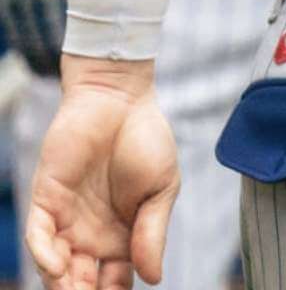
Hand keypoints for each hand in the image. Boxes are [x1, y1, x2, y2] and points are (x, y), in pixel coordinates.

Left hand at [25, 56, 179, 288]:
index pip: (113, 283)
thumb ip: (154, 231)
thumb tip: (154, 278)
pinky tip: (58, 266)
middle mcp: (91, 235)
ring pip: (56, 269)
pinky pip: (39, 237)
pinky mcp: (46, 199)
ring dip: (62, 286)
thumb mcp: (162, 187)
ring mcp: (66, 219)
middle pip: (82, 284)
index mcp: (122, 236)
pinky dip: (44, 256)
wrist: (121, 98)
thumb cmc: (147, 138)